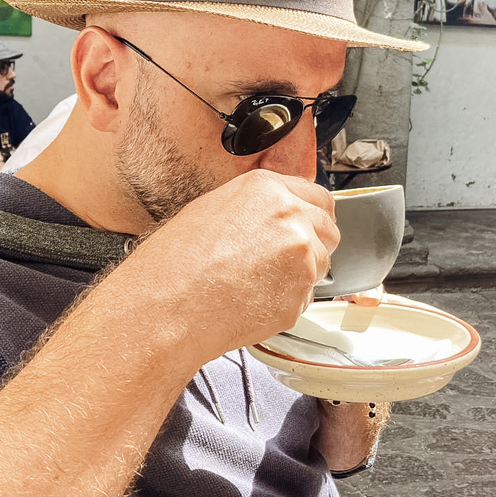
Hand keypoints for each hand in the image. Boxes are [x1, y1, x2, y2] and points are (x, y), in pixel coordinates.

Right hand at [115, 169, 338, 369]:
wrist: (167, 307)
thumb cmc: (174, 265)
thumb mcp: (210, 210)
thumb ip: (255, 207)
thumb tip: (275, 215)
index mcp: (266, 188)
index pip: (317, 195)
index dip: (310, 215)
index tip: (305, 227)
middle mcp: (290, 216)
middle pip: (328, 228)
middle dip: (313, 244)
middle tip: (282, 261)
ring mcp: (301, 255)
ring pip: (321, 264)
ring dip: (301, 274)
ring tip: (258, 285)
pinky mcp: (302, 293)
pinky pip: (308, 297)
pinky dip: (290, 301)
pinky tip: (255, 302)